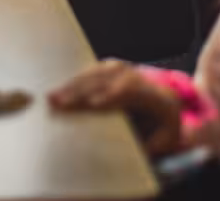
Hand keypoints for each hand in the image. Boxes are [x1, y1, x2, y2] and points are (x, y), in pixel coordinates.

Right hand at [48, 61, 186, 158]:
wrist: (166, 103)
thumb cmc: (163, 128)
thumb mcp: (165, 142)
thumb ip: (148, 146)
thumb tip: (127, 151)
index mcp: (155, 95)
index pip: (129, 92)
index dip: (109, 95)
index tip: (91, 104)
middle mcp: (137, 76)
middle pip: (106, 80)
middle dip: (81, 91)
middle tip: (59, 102)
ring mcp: (122, 69)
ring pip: (95, 74)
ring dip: (72, 85)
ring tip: (53, 96)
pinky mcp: (109, 67)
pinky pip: (90, 72)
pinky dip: (74, 81)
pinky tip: (60, 90)